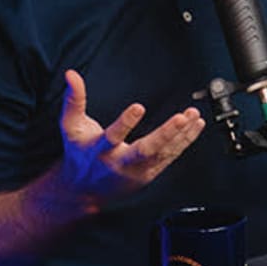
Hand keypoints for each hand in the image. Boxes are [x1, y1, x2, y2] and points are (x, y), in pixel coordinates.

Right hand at [55, 70, 203, 211]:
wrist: (85, 191)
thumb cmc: (80, 154)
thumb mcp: (71, 126)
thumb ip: (73, 100)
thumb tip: (72, 74)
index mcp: (101, 150)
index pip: (113, 136)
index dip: (126, 122)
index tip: (139, 107)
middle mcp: (121, 162)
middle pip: (146, 150)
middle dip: (165, 134)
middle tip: (180, 118)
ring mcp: (139, 170)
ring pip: (164, 153)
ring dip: (181, 134)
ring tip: (193, 115)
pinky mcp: (151, 173)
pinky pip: (171, 156)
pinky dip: (185, 140)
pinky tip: (195, 125)